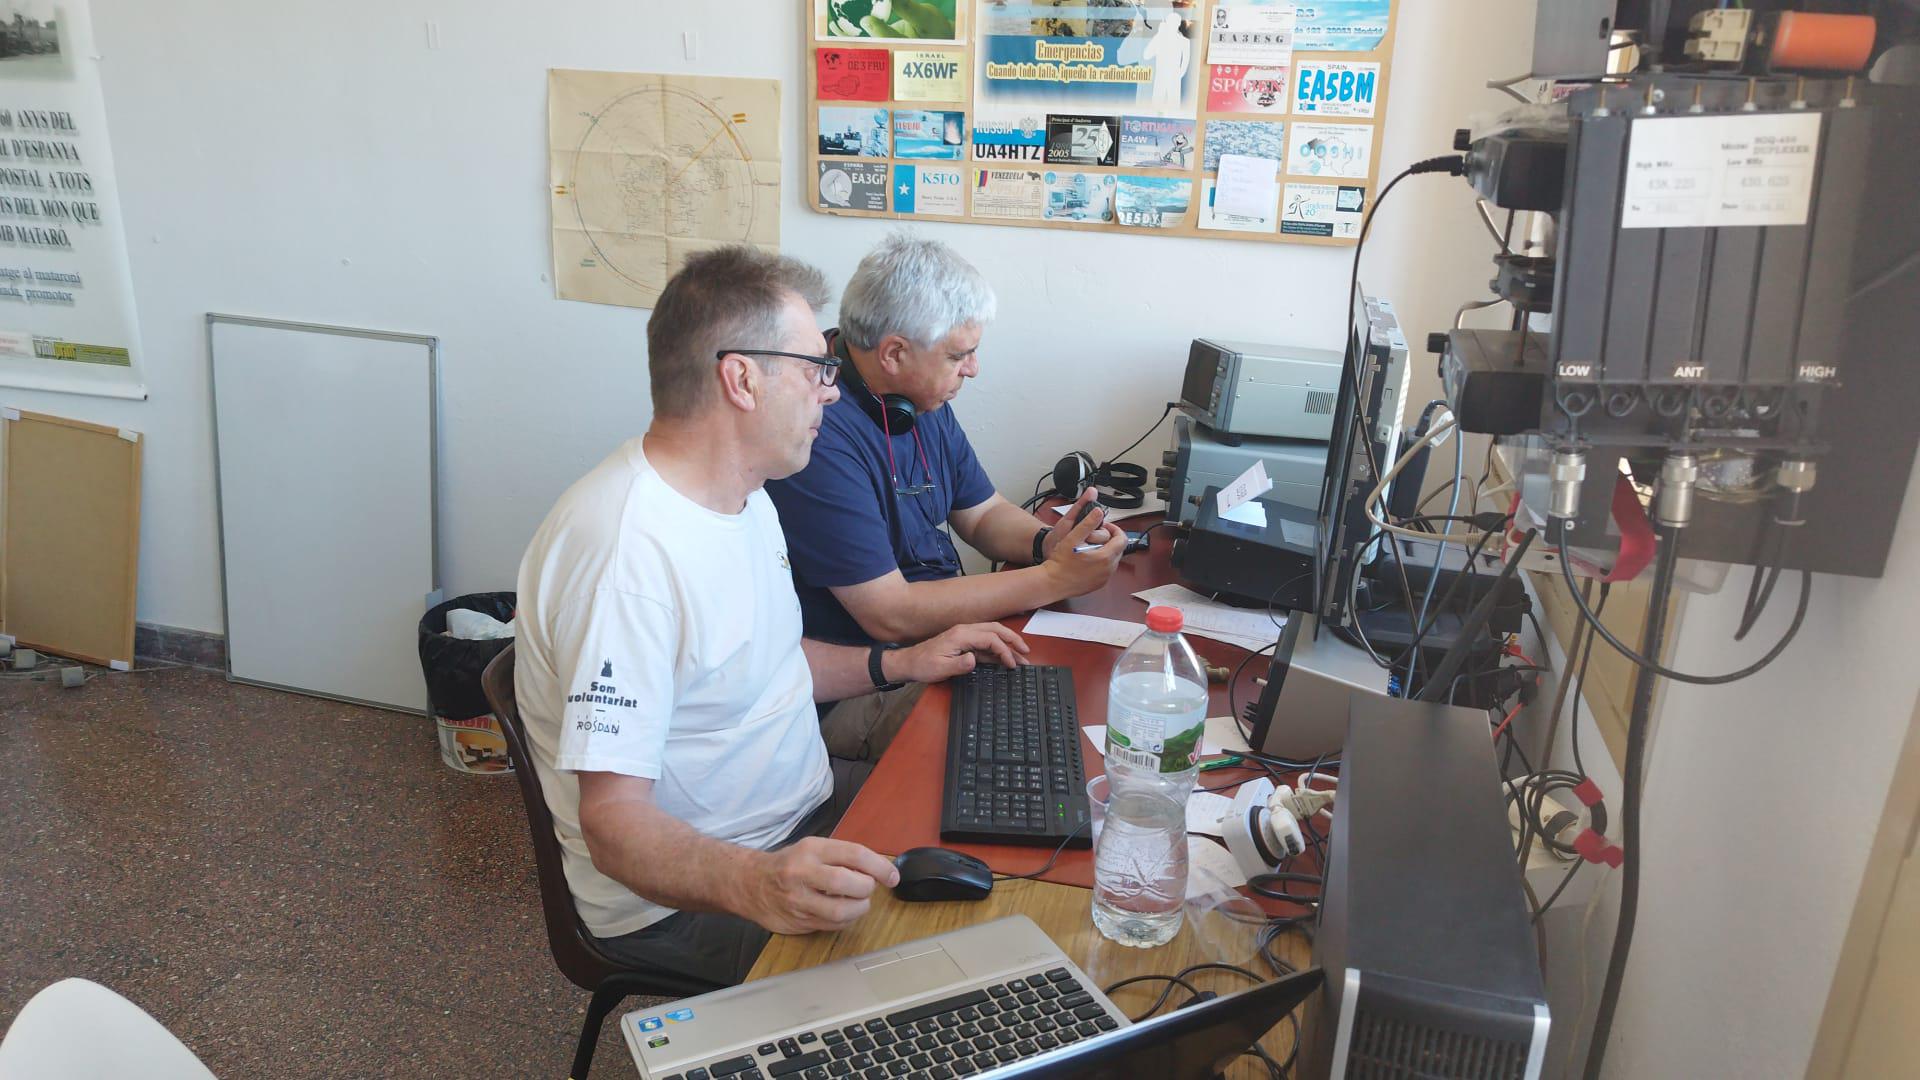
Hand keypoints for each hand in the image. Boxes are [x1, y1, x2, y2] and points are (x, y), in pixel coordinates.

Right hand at [744, 837, 900, 934]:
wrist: (750, 884)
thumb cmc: (788, 864)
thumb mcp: (813, 848)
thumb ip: (842, 856)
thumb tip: (878, 869)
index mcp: (811, 850)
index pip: (854, 854)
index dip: (879, 866)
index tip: (892, 875)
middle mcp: (802, 873)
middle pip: (849, 883)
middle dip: (867, 887)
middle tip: (867, 887)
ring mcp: (798, 900)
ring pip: (842, 910)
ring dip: (860, 908)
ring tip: (858, 901)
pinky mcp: (797, 922)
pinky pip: (832, 925)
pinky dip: (846, 920)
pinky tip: (844, 912)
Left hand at [891, 622, 1029, 682]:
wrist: (909, 663)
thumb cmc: (923, 665)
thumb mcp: (940, 668)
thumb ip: (959, 664)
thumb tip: (975, 659)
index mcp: (961, 634)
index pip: (990, 638)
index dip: (1004, 650)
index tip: (1011, 664)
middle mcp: (965, 631)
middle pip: (995, 630)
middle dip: (1012, 639)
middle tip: (1026, 652)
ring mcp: (965, 636)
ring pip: (992, 635)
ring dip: (1007, 643)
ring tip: (1021, 655)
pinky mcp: (964, 644)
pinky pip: (985, 644)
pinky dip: (997, 650)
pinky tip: (1004, 659)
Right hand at [1041, 496, 1126, 596]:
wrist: (1052, 583)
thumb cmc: (1060, 563)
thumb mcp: (1073, 538)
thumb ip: (1088, 523)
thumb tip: (1098, 512)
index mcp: (1105, 557)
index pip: (1122, 539)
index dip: (1115, 529)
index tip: (1105, 527)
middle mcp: (1108, 570)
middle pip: (1119, 549)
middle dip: (1111, 540)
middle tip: (1096, 536)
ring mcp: (1104, 579)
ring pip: (1113, 560)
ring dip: (1106, 551)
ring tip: (1090, 547)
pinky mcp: (1099, 584)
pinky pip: (1106, 570)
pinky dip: (1102, 563)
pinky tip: (1088, 559)